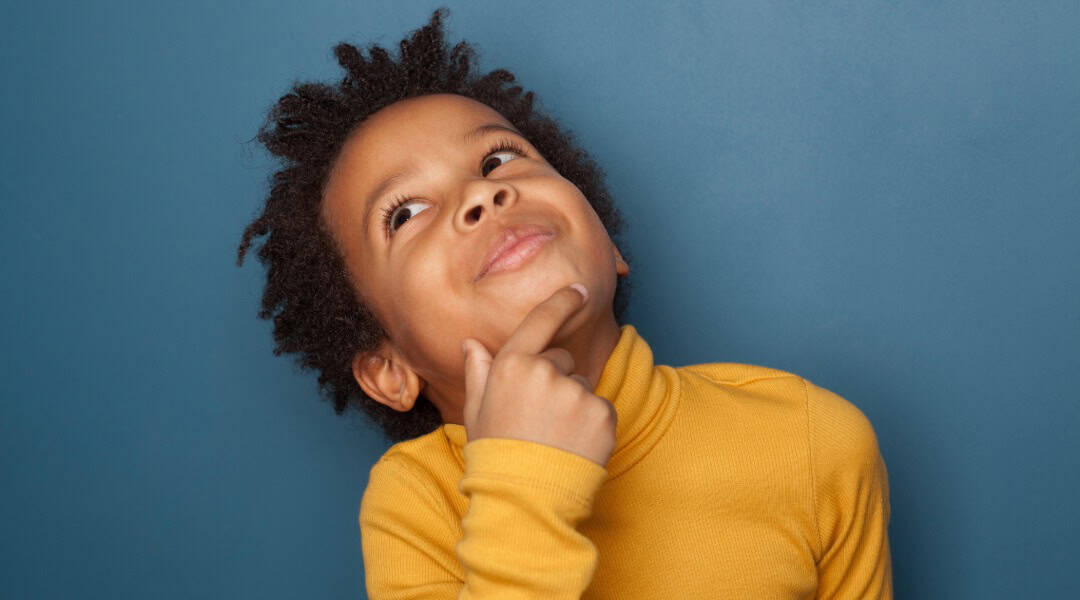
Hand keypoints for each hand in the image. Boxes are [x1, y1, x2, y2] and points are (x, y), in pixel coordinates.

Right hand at [461, 284, 617, 467]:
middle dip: (555, 380)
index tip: (578, 291)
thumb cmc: (495, 455)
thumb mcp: (476, 412)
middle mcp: (546, 371)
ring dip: (573, 405)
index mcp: (512, 365)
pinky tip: (573, 445)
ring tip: (555, 438)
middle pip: (561, 361)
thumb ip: (479, 373)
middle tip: (538, 419)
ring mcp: (577, 392)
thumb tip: (470, 343)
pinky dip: (592, 424)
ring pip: (581, 387)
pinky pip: (600, 409)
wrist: (526, 499)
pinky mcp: (602, 413)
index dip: (561, 302)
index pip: (541, 321)